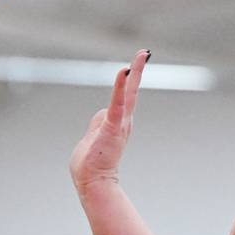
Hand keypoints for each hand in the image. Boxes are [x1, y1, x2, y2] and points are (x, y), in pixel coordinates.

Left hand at [70, 50, 148, 197]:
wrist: (92, 182)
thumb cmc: (90, 164)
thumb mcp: (92, 137)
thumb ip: (97, 123)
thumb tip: (101, 114)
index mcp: (118, 124)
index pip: (124, 98)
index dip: (130, 80)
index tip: (136, 63)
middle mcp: (123, 122)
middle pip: (132, 91)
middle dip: (138, 70)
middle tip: (144, 52)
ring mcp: (119, 124)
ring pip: (125, 95)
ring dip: (133, 75)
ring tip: (140, 58)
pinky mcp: (113, 127)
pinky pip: (117, 103)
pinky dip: (120, 87)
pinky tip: (124, 71)